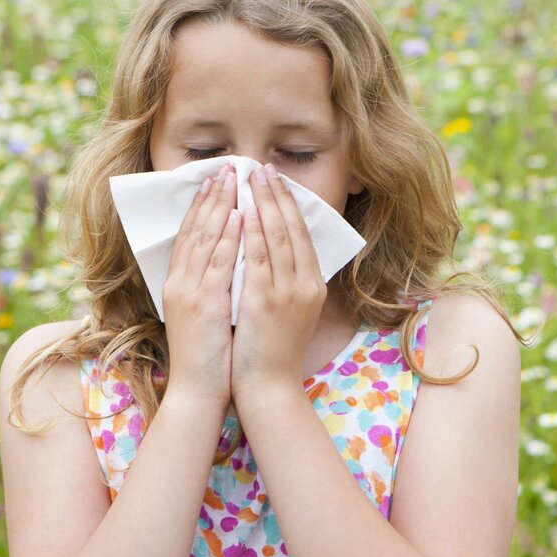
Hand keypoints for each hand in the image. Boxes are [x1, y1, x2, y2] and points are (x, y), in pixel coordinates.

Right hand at [161, 163, 240, 406]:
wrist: (196, 392)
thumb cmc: (208, 357)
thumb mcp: (206, 314)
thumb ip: (212, 287)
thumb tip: (231, 262)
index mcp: (178, 284)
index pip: (190, 235)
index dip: (202, 205)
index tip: (215, 180)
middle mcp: (179, 282)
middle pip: (195, 229)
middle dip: (211, 196)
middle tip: (226, 167)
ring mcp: (190, 292)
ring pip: (204, 238)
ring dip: (220, 206)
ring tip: (233, 179)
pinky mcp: (204, 304)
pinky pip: (218, 263)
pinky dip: (227, 236)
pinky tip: (239, 215)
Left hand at [231, 162, 326, 404]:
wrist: (269, 387)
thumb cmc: (273, 351)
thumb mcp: (291, 311)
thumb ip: (287, 280)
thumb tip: (275, 248)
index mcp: (313, 285)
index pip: (302, 234)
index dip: (288, 204)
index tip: (274, 179)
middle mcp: (306, 285)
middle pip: (292, 229)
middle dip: (276, 195)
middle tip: (262, 168)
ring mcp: (288, 293)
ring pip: (277, 237)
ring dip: (263, 204)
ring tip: (250, 179)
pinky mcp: (266, 302)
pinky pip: (258, 258)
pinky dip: (252, 232)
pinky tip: (243, 212)